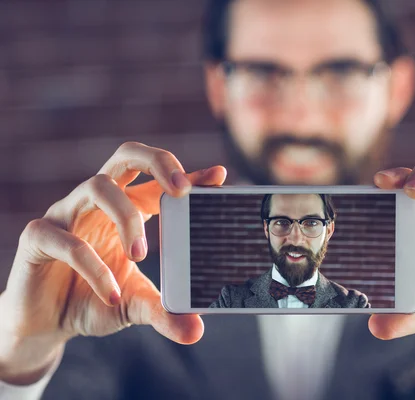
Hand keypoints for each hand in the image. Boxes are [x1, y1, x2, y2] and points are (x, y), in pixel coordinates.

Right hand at [0, 142, 226, 383]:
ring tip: (141, 255)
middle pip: (126, 156)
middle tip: (181, 190)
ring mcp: (66, 214)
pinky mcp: (37, 238)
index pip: (158, 181)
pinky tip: (109, 293)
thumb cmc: (95, 300)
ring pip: (97, 187)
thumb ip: (165, 312)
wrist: (47, 325)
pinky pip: (66, 240)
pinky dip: (93, 266)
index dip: (187, 173)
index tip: (219, 176)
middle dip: (157, 162)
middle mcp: (98, 203)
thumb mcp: (135, 304)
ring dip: (125, 218)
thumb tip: (197, 331)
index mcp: (127, 210)